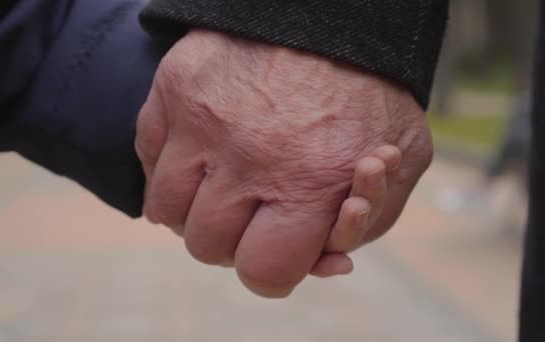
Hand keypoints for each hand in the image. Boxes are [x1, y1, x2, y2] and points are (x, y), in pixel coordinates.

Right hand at [135, 30, 432, 296]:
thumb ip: (370, 220)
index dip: (271, 270)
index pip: (263, 272)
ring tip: (223, 179)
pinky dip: (169, 163)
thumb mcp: (405, 157)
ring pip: (166, 211)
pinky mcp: (172, 91)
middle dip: (232, 239)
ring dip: (194, 206)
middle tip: (252, 208)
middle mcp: (247, 159)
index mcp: (309, 183)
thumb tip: (332, 263)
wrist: (333, 12)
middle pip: (207, 247)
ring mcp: (200, 124)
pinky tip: (201, 148)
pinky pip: (147, 154)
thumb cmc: (368, 91)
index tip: (277, 247)